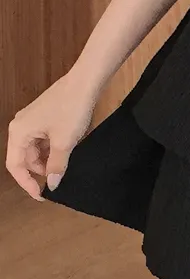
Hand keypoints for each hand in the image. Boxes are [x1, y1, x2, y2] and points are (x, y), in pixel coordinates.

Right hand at [6, 71, 99, 200]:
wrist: (85, 83)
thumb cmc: (71, 108)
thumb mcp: (64, 142)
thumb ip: (57, 166)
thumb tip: (52, 184)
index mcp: (18, 132)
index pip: (15, 166)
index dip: (27, 183)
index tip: (41, 195)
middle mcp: (20, 126)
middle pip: (25, 158)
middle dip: (40, 171)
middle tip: (58, 179)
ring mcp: (32, 120)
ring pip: (35, 149)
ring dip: (47, 160)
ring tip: (64, 165)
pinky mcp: (44, 117)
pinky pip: (43, 140)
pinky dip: (52, 149)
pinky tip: (66, 152)